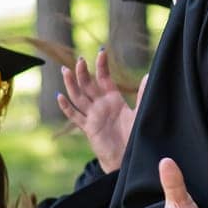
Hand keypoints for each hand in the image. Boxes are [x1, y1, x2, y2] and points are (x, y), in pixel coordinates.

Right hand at [57, 49, 142, 172]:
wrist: (127, 156)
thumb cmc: (134, 134)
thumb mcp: (140, 113)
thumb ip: (142, 95)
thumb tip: (148, 76)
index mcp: (113, 99)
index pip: (104, 78)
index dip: (102, 66)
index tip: (102, 51)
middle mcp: (101, 105)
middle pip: (88, 85)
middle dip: (83, 72)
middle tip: (80, 59)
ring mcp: (92, 115)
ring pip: (78, 97)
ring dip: (71, 84)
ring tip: (65, 71)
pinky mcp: (88, 127)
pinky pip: (74, 116)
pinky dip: (66, 107)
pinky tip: (60, 96)